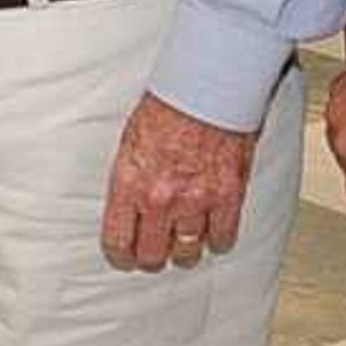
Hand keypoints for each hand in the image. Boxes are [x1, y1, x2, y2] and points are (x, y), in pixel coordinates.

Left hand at [98, 92, 257, 272]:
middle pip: (153, 255)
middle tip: (155, 252)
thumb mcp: (130, 144)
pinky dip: (218, 240)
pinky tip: (213, 232)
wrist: (207, 88)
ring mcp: (196, 201)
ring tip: (184, 242)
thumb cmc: (168, 107)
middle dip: (152, 257)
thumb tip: (128, 207)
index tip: (125, 258)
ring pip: (187, 253)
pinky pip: (222, 238)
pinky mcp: (228, 197)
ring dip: (184, 251)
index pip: (118, 242)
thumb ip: (129, 181)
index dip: (121, 256)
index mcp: (130, 184)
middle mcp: (161, 198)